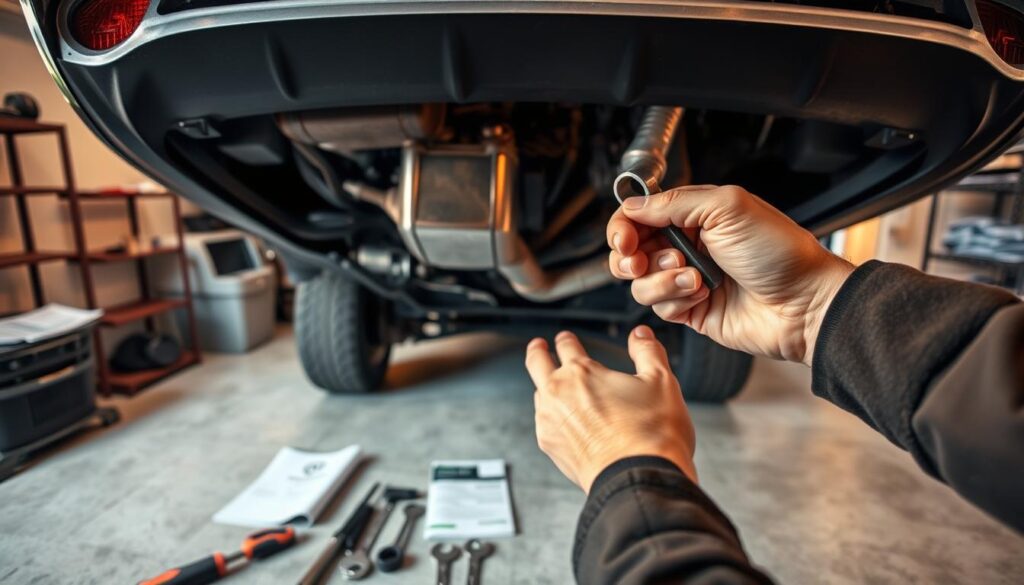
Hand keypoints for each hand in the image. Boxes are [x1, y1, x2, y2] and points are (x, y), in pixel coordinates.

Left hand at [525, 326, 696, 492]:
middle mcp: (558, 393)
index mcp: (582, 372)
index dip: (566, 339)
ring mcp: (550, 421)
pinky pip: (544, 424)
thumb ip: (648, 351)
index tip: (565, 338)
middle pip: (536, 363)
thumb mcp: (661, 380)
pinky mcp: (550, 447)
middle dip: (537, 352)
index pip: (566, 346)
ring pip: (539, 395)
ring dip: (544, 386)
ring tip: (552, 387)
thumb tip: (640, 334)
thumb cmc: (652, 432)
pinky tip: (563, 422)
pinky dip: (551, 417)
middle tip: (539, 346)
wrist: (639, 478)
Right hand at [607, 185, 853, 364]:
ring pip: (640, 282)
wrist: (804, 303)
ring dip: (659, 280)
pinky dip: (675, 300)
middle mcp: (687, 246)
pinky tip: (702, 294)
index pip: (639, 215)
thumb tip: (633, 204)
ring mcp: (686, 280)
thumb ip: (675, 202)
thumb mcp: (727, 207)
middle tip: (639, 262)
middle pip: (630, 250)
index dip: (623, 226)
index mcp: (694, 215)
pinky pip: (658, 307)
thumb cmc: (779, 252)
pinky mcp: (690, 311)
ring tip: (693, 278)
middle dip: (630, 257)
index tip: (624, 239)